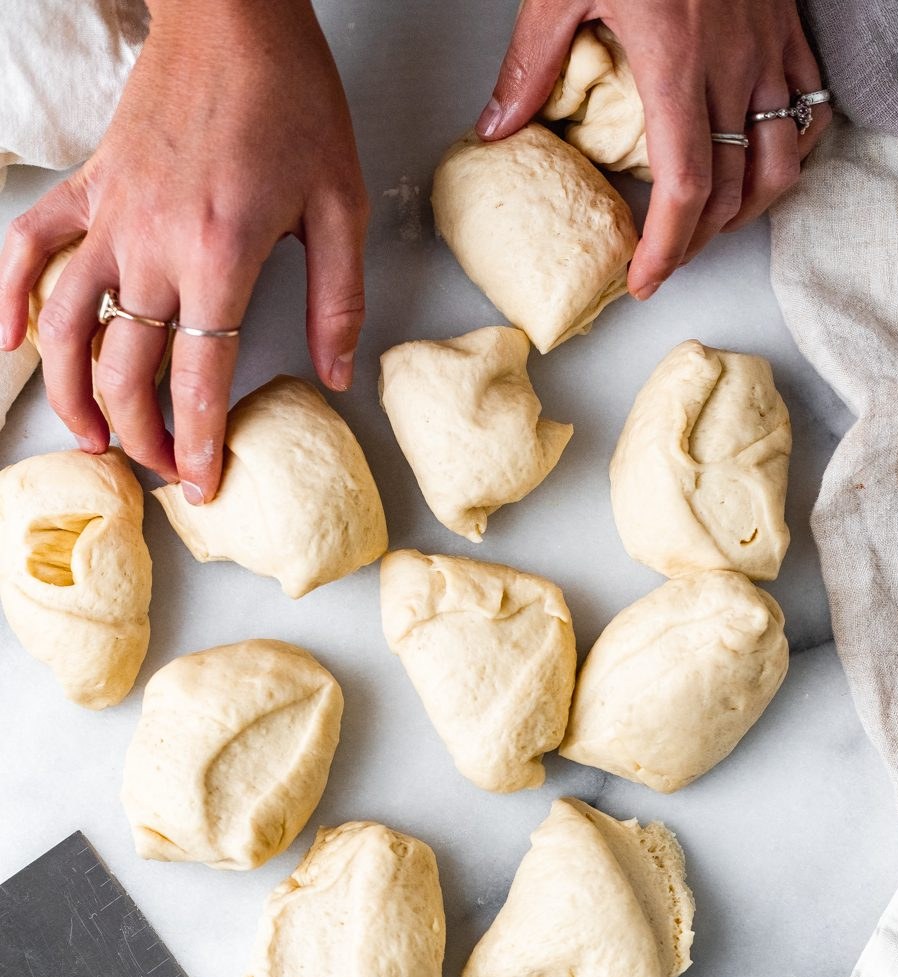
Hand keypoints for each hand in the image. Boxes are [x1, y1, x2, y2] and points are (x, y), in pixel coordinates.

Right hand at [0, 0, 368, 501]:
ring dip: (69, 389)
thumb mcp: (341, 204)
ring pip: (68, 322)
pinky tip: (12, 339)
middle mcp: (154, 243)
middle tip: (159, 467)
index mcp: (221, 254)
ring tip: (88, 436)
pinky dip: (12, 293)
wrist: (235, 14)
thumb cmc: (292, 100)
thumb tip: (336, 374)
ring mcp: (112, 214)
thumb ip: (338, 300)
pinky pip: (30, 245)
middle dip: (141, 433)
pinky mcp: (88, 185)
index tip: (199, 484)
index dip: (197, 442)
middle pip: (128, 366)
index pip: (200, 376)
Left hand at [476, 0, 830, 299]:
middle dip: (697, 242)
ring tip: (707, 230)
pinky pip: (806, 113)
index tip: (644, 279)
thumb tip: (495, 129)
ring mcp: (768, 48)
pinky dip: (785, 156)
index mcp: (675, 61)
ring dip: (746, 211)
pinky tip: (755, 168)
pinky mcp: (788, 30)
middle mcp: (732, 64)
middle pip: (731, 189)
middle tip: (661, 264)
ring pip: (779, 163)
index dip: (668, 246)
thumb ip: (531, 63)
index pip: (685, 183)